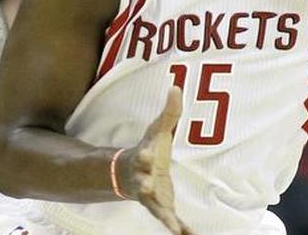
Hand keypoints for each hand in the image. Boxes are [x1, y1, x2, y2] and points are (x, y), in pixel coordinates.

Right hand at [117, 87, 194, 234]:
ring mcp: (152, 198)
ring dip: (165, 217)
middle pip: (144, 184)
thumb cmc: (148, 150)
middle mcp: (143, 180)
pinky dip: (178, 228)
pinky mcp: (161, 208)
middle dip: (146, 187)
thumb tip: (177, 86)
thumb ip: (169, 112)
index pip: (142, 156)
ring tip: (174, 228)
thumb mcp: (158, 132)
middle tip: (148, 188)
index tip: (147, 155)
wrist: (129, 175)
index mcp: (142, 160)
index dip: (144, 156)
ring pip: (156, 208)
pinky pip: (169, 220)